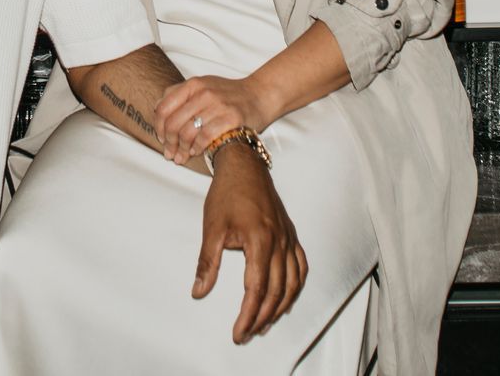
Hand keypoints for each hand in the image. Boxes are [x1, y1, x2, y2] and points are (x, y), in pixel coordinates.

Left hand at [155, 75, 276, 163]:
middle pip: (174, 123)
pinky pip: (205, 137)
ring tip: (181, 157)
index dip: (159, 127)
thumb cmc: (228, 95)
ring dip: (182, 149)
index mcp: (193, 84)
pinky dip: (197, 148)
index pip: (164, 107)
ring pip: (187, 132)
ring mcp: (218, 105)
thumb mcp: (202, 86)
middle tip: (169, 154)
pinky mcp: (231, 118)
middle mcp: (204, 93)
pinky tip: (195, 152)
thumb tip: (158, 111)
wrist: (260, 95)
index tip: (161, 139)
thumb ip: (179, 94)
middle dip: (169, 143)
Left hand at [192, 146, 306, 342]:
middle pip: (276, 291)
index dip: (248, 314)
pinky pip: (301, 266)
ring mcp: (289, 238)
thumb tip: (198, 291)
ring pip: (292, 283)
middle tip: (247, 333)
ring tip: (265, 323)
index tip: (238, 332)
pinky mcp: (291, 235)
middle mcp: (279, 242)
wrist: (245, 166)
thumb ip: (207, 262)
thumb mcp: (212, 228)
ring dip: (280, 307)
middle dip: (262, 317)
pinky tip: (286, 298)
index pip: (257, 289)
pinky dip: (295, 287)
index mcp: (259, 240)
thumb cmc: (227, 193)